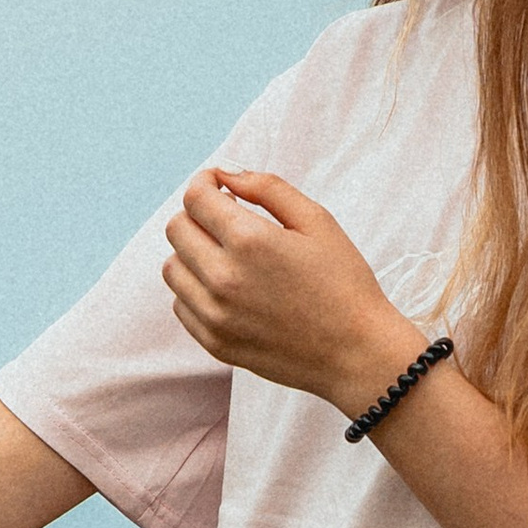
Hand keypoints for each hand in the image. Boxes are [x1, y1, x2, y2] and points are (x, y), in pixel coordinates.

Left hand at [161, 169, 421, 415]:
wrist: (355, 352)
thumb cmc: (343, 283)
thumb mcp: (317, 221)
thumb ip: (268, 189)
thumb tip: (227, 174)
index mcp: (249, 241)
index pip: (195, 198)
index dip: (204, 183)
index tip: (219, 186)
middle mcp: (223, 278)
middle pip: (176, 230)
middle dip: (196, 215)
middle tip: (225, 220)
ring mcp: (215, 315)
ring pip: (172, 268)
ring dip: (191, 253)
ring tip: (225, 255)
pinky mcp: (214, 343)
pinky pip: (181, 305)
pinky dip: (195, 290)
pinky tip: (226, 287)